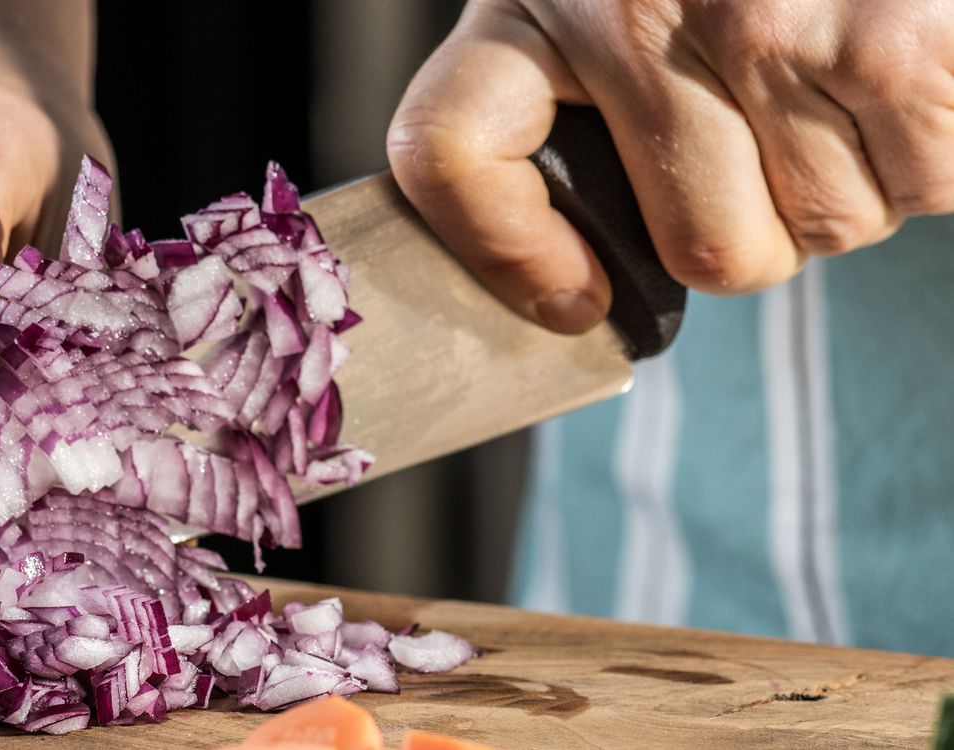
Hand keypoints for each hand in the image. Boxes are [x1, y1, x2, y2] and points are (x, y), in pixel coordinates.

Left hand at [388, 0, 953, 332]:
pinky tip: (906, 73)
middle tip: (779, 145)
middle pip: (701, 246)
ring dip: (857, 186)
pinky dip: (932, 155)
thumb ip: (563, 109)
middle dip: (765, 230)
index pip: (445, 150)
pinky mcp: (887, 35)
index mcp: (534, 1)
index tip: (572, 301)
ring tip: (848, 84)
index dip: (502, 252)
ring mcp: (759, 18)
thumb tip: (574, 294)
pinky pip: (921, 184)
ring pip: (822, 228)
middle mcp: (629, 7)